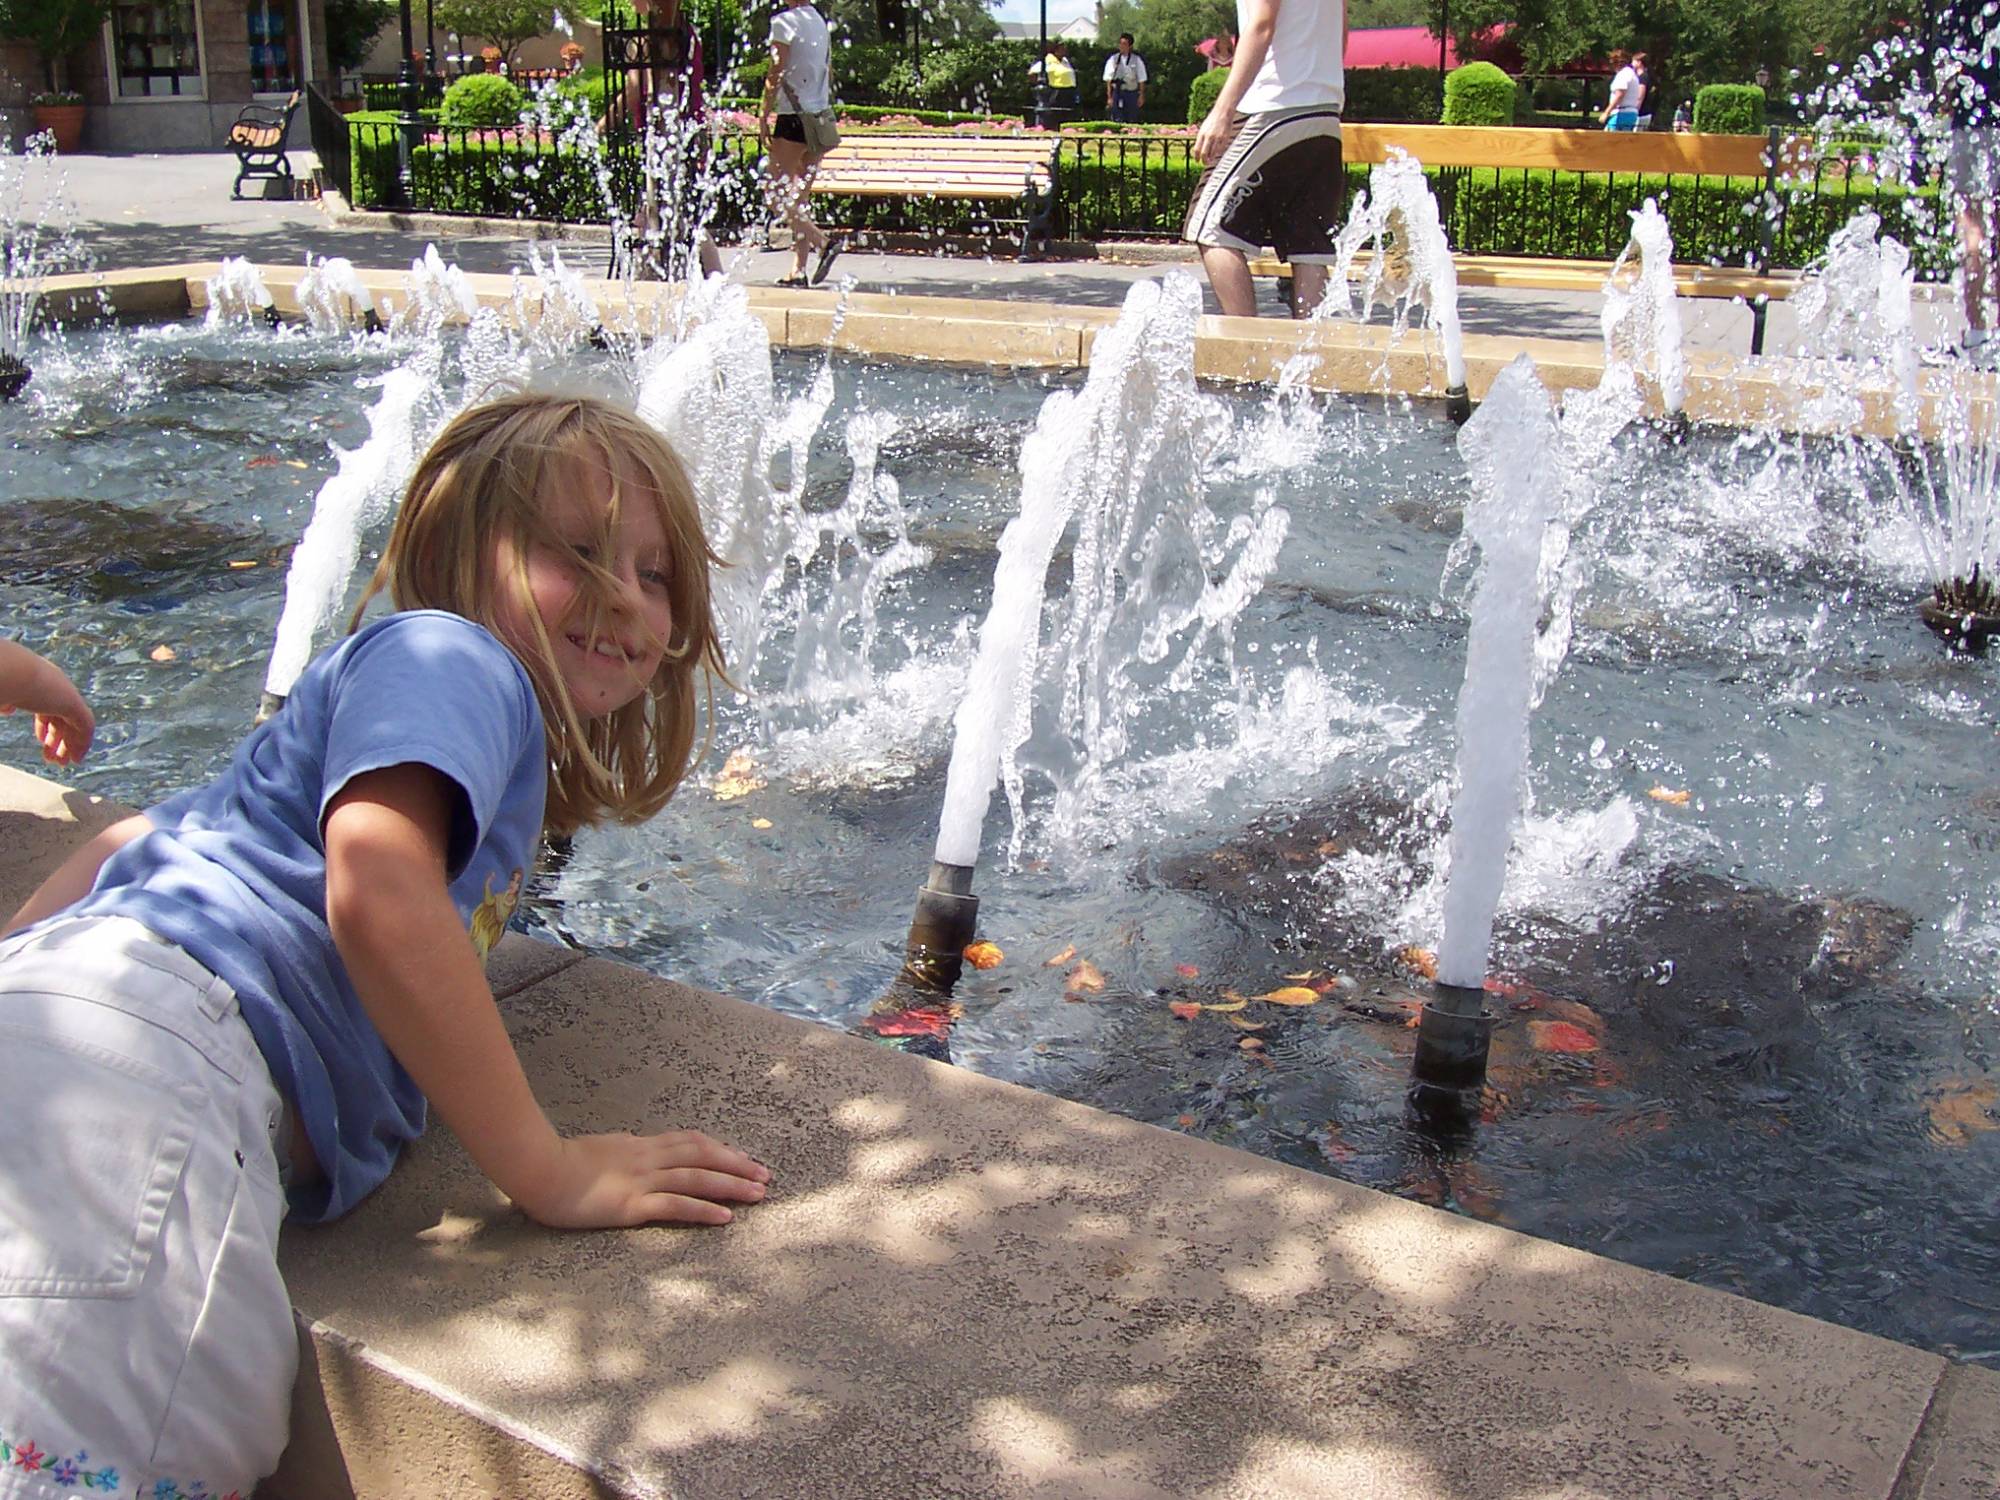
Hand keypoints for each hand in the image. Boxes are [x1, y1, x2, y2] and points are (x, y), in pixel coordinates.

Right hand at [1, 664, 93, 765]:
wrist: (9, 672)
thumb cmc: (0, 682)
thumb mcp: (1, 694)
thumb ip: (5, 702)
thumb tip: (6, 709)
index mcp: (39, 683)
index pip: (48, 707)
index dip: (45, 725)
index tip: (41, 740)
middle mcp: (56, 686)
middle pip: (63, 716)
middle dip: (59, 739)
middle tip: (54, 759)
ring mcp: (66, 694)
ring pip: (75, 723)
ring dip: (70, 745)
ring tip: (62, 764)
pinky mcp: (74, 703)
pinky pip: (85, 726)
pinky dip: (82, 743)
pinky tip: (76, 759)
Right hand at [513, 1129, 771, 1228]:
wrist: (535, 1167)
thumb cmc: (557, 1162)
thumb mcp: (599, 1149)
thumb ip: (621, 1151)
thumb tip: (634, 1147)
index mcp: (639, 1146)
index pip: (689, 1142)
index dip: (719, 1149)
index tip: (742, 1157)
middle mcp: (646, 1158)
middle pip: (703, 1156)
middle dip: (737, 1165)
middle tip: (766, 1175)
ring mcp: (640, 1180)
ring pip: (697, 1178)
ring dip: (731, 1186)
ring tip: (758, 1194)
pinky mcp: (630, 1205)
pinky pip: (675, 1206)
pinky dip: (704, 1210)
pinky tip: (726, 1218)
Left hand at [1195, 104, 1235, 166]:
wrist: (1223, 112)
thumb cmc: (1212, 120)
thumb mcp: (1203, 128)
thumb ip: (1200, 139)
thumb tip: (1198, 150)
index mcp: (1202, 134)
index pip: (1197, 150)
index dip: (1196, 157)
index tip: (1197, 161)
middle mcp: (1209, 137)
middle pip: (1204, 154)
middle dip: (1204, 161)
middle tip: (1204, 163)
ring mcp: (1217, 138)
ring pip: (1213, 154)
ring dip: (1211, 158)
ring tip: (1210, 159)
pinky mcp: (1224, 138)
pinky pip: (1220, 150)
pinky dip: (1217, 153)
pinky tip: (1216, 153)